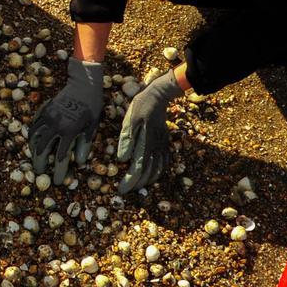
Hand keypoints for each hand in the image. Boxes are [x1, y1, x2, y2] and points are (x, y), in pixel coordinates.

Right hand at [30, 58, 104, 183]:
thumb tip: (78, 162)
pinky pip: (34, 126)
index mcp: (69, 132)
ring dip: (33, 151)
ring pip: (34, 138)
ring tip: (35, 159)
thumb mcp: (92, 127)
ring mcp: (47, 117)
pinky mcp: (44, 110)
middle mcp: (55, 126)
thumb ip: (84, 145)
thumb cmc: (92, 106)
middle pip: (42, 151)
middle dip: (39, 164)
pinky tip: (34, 142)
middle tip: (40, 173)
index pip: (60, 158)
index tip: (57, 181)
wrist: (83, 84)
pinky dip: (32, 136)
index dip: (57, 172)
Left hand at [117, 69, 185, 192]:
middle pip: (148, 173)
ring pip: (158, 170)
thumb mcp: (129, 120)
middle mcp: (156, 148)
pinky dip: (158, 172)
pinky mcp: (165, 142)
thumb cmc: (140, 107)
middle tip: (126, 190)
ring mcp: (162, 146)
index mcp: (145, 144)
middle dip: (137, 185)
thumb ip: (126, 140)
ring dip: (148, 181)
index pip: (138, 169)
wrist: (158, 96)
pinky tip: (152, 174)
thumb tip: (122, 160)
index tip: (121, 190)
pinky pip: (164, 162)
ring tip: (137, 186)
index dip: (130, 182)